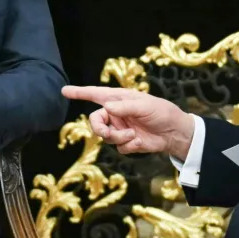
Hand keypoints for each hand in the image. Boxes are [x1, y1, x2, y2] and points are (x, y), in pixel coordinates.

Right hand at [61, 85, 194, 158]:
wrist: (174, 133)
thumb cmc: (162, 112)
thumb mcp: (145, 106)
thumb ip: (125, 107)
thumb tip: (107, 107)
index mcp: (119, 99)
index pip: (95, 94)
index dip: (79, 92)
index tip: (64, 90)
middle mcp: (116, 113)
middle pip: (95, 121)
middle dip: (99, 128)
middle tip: (107, 133)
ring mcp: (120, 128)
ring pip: (106, 136)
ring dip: (118, 137)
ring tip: (133, 136)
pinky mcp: (126, 142)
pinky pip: (118, 146)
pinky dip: (128, 145)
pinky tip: (139, 142)